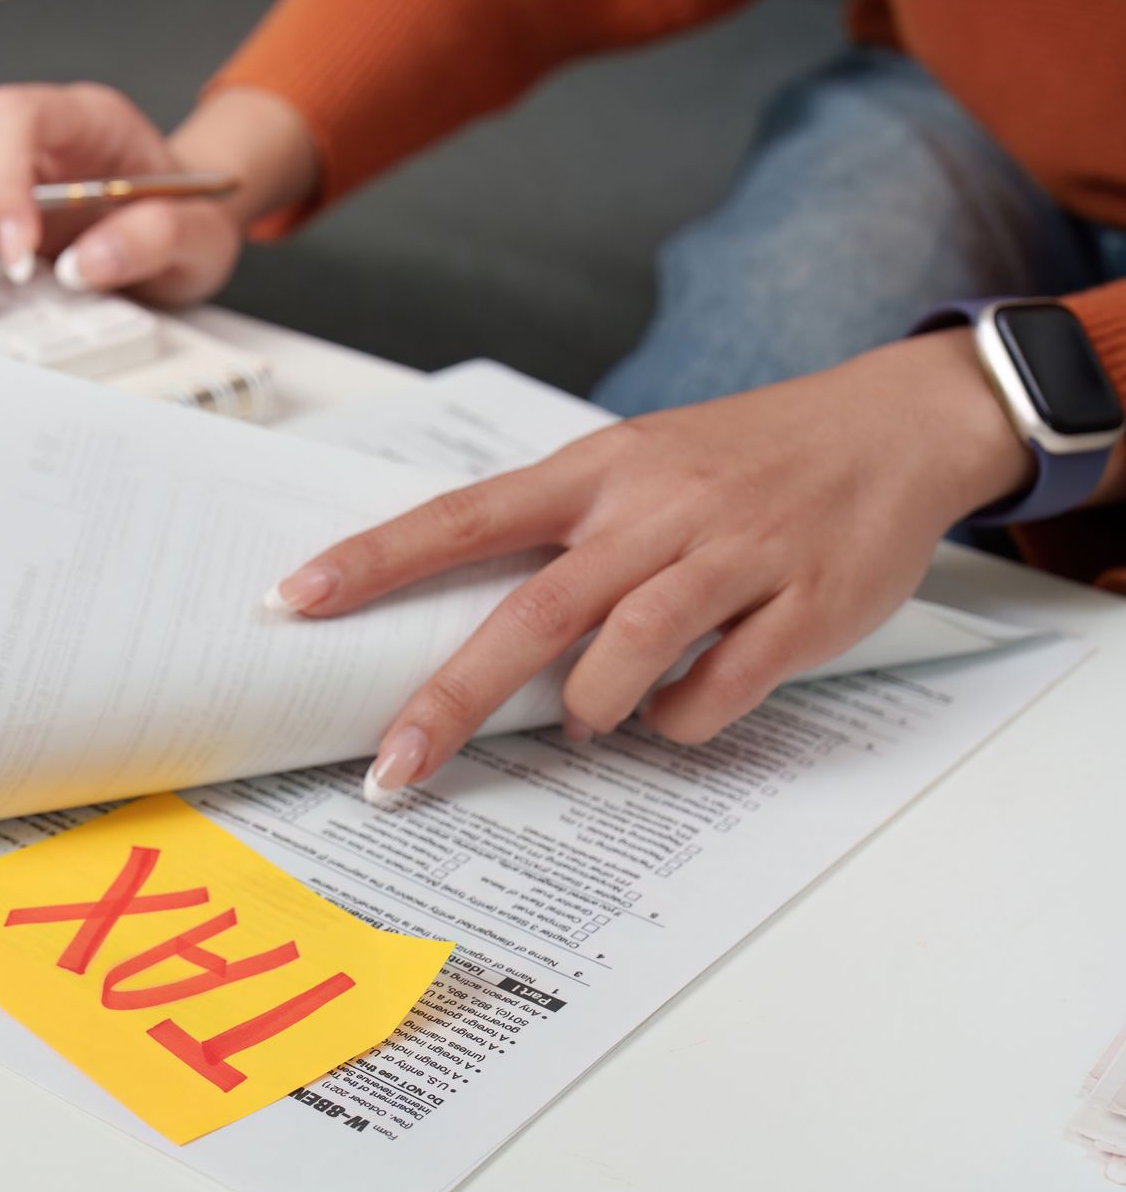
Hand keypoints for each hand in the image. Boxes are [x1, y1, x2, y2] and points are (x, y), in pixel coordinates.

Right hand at [0, 82, 246, 329]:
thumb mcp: (200, 236)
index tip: (15, 256)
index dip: (2, 180)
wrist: (186, 229)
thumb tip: (87, 263)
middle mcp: (34, 136)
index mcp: (86, 120)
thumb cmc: (188, 218)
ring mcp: (2, 166)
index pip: (16, 116)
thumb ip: (156, 239)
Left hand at [265, 330, 1035, 802]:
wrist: (898, 424)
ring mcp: (733, 552)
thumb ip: (558, 535)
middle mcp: (656, 507)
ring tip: (588, 720)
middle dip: (452, 698)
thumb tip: (464, 623)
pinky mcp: (804, 603)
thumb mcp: (640, 464)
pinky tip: (681, 708)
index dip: (375, 560)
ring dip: (591, 707)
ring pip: (629, 652)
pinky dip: (685, 717)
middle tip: (393, 767)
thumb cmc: (741, 459)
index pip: (464, 516)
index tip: (294, 600)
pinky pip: (722, 687)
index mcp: (599, 470)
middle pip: (532, 611)